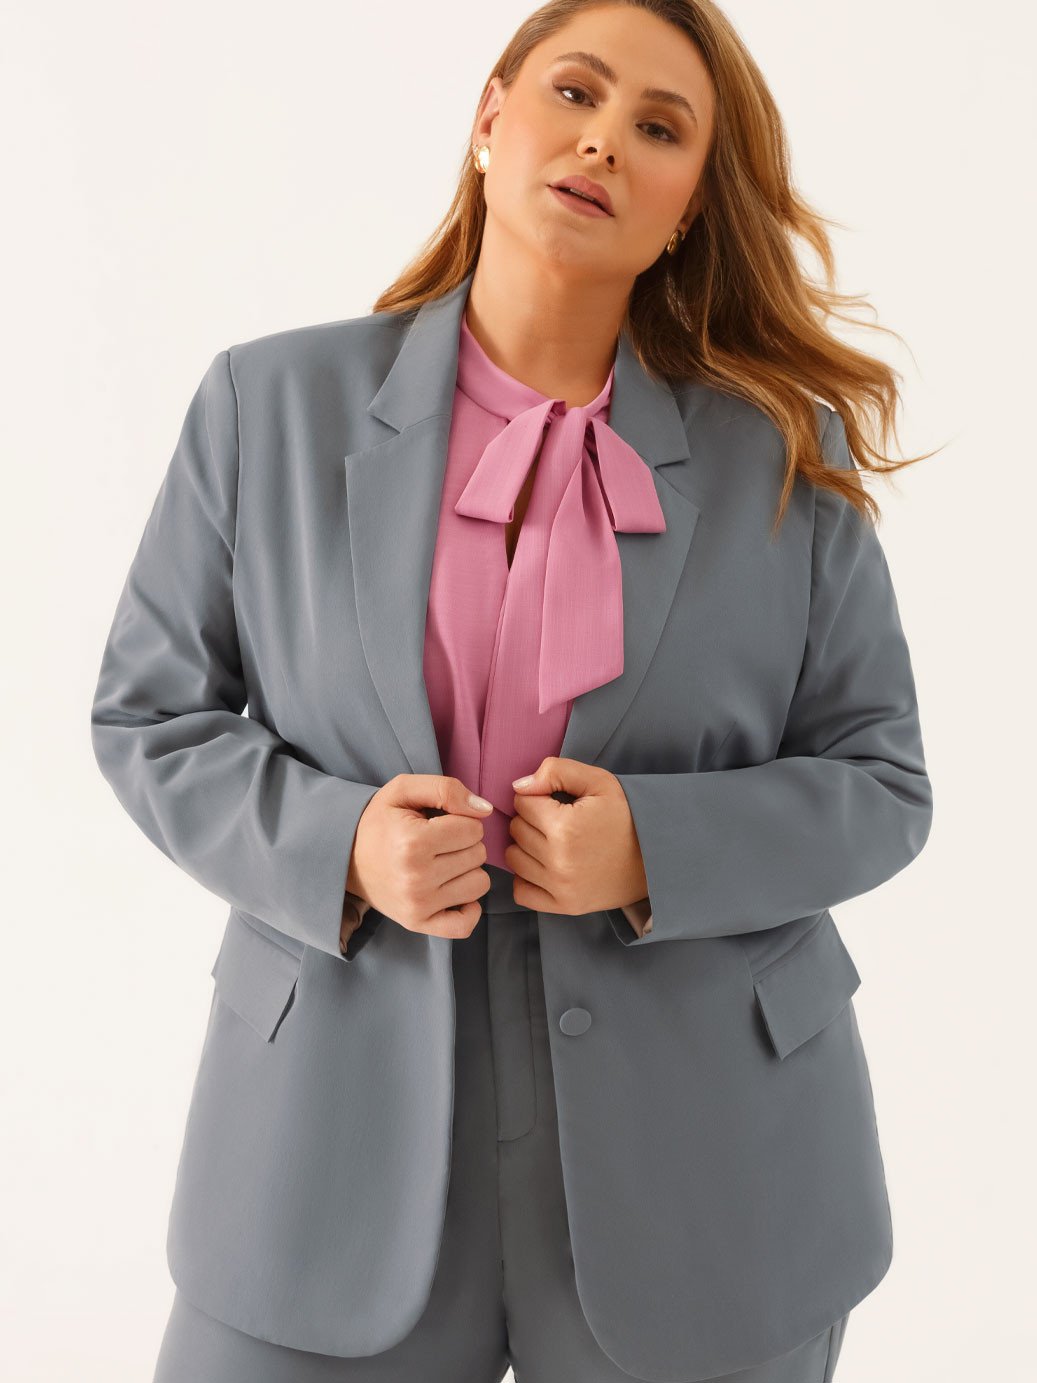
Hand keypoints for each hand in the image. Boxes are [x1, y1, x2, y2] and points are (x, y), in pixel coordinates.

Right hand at [347, 774, 493, 938]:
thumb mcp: (404, 790)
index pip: (474, 828)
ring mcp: (418, 905)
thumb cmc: (379, 821)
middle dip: (464, 844)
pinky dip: (468, 908)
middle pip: (478, 855)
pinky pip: (465, 925)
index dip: (462, 820)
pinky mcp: (417, 923)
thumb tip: (485, 809)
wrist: (345, 858)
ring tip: (443, 863)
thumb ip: (446, 789)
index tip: (441, 822)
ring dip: (467, 871)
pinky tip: (454, 891)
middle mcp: (416, 877)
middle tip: (438, 842)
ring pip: (480, 884)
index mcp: (413, 841)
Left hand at [507, 757, 647, 914]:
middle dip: (532, 819)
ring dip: (527, 846)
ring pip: (514, 858)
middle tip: (557, 820)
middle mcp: (558, 860)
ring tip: (552, 841)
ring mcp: (560, 887)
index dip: (538, 797)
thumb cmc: (627, 816)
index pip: (522, 802)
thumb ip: (556, 771)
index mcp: (565, 827)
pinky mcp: (564, 906)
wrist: (656, 858)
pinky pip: (521, 892)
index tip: (556, 802)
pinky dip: (526, 878)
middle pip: (516, 830)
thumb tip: (519, 785)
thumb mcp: (599, 782)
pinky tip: (544, 865)